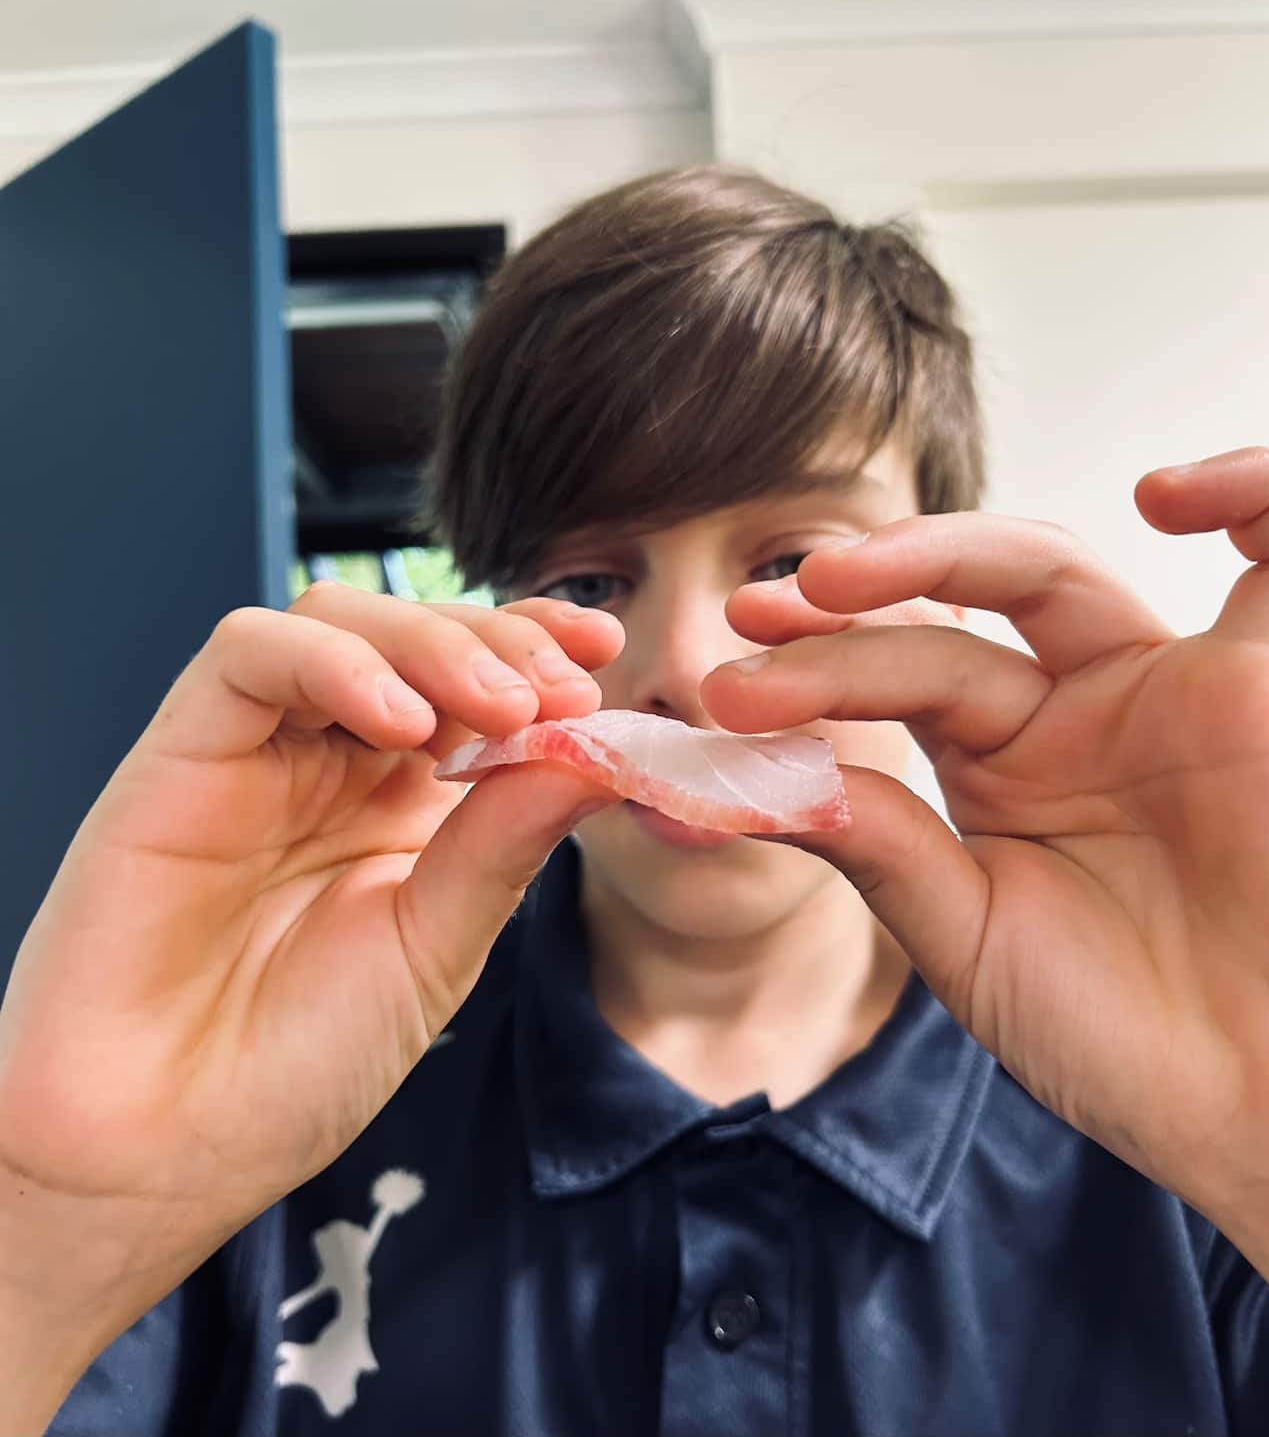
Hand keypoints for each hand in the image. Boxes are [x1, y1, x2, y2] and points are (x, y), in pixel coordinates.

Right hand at [0, 584, 621, 1363]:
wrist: (160, 1152)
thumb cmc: (296, 1065)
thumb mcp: (434, 948)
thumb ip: (504, 842)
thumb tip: (601, 749)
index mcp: (402, 805)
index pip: (477, 681)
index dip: (539, 650)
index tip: (605, 654)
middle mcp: (333, 763)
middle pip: (418, 633)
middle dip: (502, 642)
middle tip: (561, 689)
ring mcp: (259, 751)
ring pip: (341, 619)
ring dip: (434, 643)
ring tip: (500, 706)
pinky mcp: (181, 750)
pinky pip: (251, 655)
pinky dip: (335, 663)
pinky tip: (401, 722)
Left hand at [705, 447, 1268, 1271]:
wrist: (1259, 1104)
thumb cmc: (1125, 1039)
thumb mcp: (969, 937)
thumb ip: (874, 844)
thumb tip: (737, 777)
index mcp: (1004, 761)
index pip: (902, 675)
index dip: (812, 670)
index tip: (721, 693)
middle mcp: (1076, 707)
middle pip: (959, 601)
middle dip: (859, 593)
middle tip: (759, 608)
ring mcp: (1165, 688)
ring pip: (1052, 569)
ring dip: (952, 547)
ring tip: (840, 577)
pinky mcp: (1265, 682)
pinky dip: (1247, 489)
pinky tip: (1165, 496)